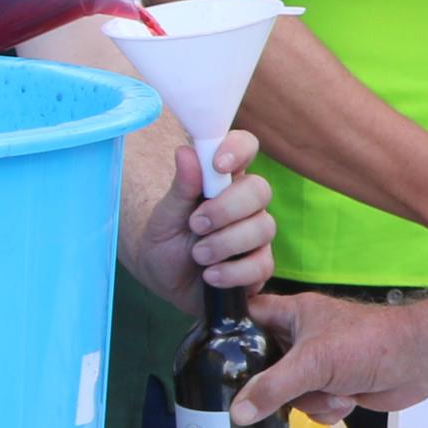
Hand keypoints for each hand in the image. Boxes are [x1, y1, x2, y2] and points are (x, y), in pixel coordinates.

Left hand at [131, 127, 273, 299]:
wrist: (164, 280)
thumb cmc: (166, 241)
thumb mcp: (165, 215)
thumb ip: (180, 187)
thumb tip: (185, 151)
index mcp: (223, 180)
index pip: (245, 147)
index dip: (238, 149)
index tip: (218, 165)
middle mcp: (246, 204)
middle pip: (260, 189)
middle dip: (227, 208)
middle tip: (196, 224)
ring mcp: (256, 235)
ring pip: (263, 228)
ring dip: (225, 243)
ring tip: (197, 255)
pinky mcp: (260, 266)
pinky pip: (262, 265)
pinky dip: (233, 272)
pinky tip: (211, 276)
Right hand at [234, 289, 427, 425]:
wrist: (418, 362)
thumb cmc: (369, 344)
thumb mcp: (312, 363)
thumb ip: (272, 388)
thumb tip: (237, 411)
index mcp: (293, 314)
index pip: (248, 317)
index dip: (231, 333)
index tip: (216, 356)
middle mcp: (303, 337)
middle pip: (265, 366)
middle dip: (280, 386)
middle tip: (290, 389)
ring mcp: (320, 364)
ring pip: (290, 393)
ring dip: (312, 400)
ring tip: (336, 390)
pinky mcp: (336, 385)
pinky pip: (312, 406)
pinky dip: (328, 409)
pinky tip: (348, 400)